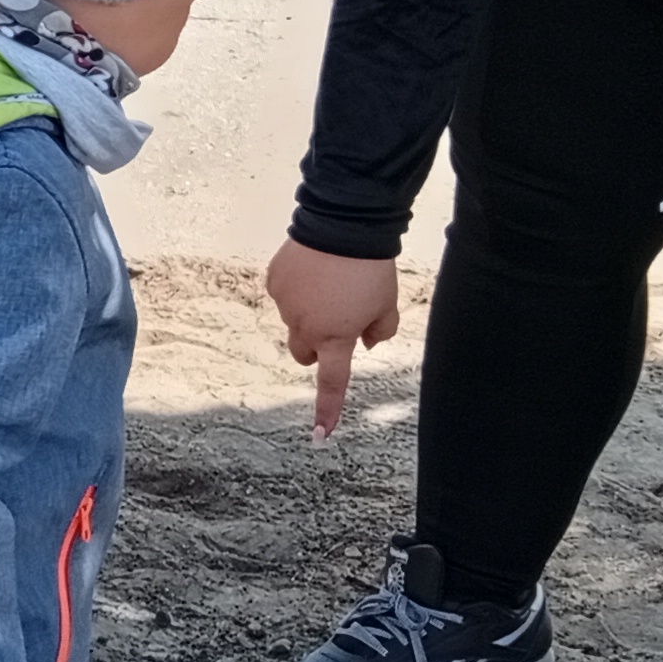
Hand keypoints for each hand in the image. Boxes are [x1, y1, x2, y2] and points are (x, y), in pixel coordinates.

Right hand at [265, 241, 400, 442]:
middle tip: (337, 323)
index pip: (332, 383)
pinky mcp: (274, 281)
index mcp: (335, 337)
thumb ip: (381, 331)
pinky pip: (285, 294)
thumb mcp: (388, 305)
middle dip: (317, 346)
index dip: (327, 410)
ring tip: (331, 283)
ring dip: (310, 313)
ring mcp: (285, 304)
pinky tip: (314, 270)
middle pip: (304, 354)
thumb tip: (365, 340)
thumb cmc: (370, 269)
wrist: (343, 226)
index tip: (320, 435)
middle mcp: (305, 327)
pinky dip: (298, 290)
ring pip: (295, 321)